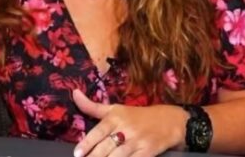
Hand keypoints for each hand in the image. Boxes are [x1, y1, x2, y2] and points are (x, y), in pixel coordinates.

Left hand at [72, 89, 187, 156]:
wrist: (170, 121)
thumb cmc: (138, 116)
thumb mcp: (116, 109)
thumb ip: (92, 106)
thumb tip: (74, 93)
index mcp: (116, 117)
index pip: (99, 131)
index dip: (87, 143)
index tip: (78, 153)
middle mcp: (126, 128)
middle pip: (106, 146)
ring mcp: (137, 141)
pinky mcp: (148, 152)